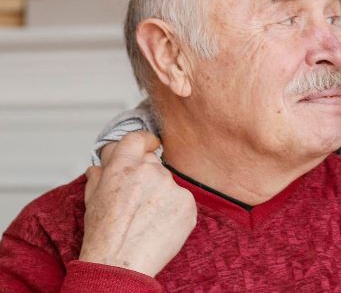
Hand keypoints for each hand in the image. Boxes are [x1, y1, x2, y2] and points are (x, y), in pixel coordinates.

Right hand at [79, 132, 195, 276]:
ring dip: (160, 196)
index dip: (144, 141)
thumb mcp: (92, 200)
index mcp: (123, 166)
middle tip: (137, 202)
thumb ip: (98, 178)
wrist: (121, 264)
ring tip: (146, 220)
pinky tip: (159, 227)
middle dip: (147, 177)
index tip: (148, 145)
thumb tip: (99, 166)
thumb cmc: (102, 235)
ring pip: (168, 184)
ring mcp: (172, 186)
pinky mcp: (188, 203)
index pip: (138, 138)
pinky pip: (182, 201)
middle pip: (154, 163)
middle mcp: (150, 170)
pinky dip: (174, 211)